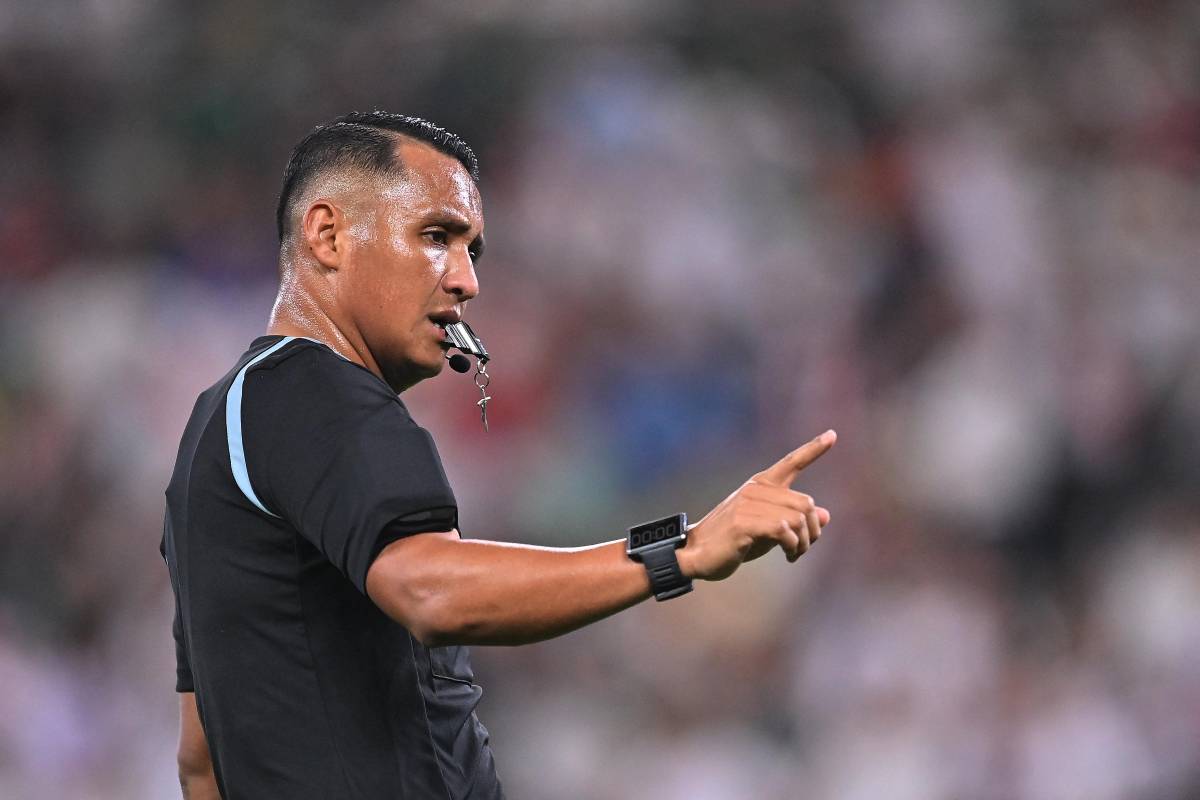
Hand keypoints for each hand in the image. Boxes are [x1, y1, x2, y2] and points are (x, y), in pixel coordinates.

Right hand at [678, 430, 835, 580]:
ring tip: (794, 554)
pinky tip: (789, 555)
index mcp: (761, 485)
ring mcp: (748, 504)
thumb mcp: (769, 529)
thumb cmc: (734, 541)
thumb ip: (794, 519)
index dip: (814, 449)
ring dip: (804, 543)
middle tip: (803, 548)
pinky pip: (784, 530)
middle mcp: (756, 489)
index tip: (833, 435)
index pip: (791, 462)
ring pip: (798, 519)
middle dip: (813, 530)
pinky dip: (793, 546)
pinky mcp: (744, 522)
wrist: (695, 553)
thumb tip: (826, 515)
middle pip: (806, 503)